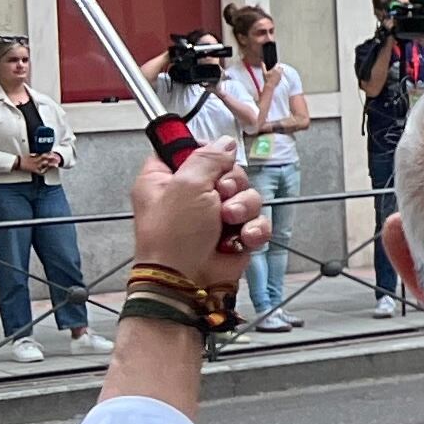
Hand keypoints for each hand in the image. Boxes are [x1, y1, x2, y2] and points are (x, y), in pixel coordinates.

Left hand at [132, 139, 264, 292]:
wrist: (187, 281)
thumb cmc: (173, 238)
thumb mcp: (186, 185)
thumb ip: (208, 158)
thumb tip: (224, 142)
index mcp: (166, 180)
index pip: (187, 151)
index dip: (204, 153)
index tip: (211, 161)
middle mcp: (190, 196)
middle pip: (227, 171)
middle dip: (232, 185)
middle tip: (221, 196)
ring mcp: (214, 215)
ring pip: (247, 195)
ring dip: (244, 208)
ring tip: (229, 222)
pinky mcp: (235, 234)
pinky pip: (257, 220)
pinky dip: (254, 229)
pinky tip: (242, 238)